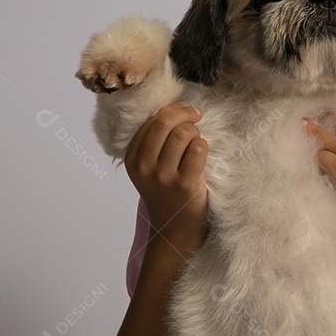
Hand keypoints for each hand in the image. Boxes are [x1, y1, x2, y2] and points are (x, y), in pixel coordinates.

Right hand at [124, 100, 208, 250]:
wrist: (175, 228)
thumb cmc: (167, 192)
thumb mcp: (150, 168)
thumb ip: (156, 141)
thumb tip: (178, 107)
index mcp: (132, 158)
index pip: (151, 120)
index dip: (172, 109)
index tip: (186, 110)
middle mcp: (144, 166)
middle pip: (165, 123)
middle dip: (185, 114)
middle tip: (196, 117)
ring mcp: (163, 176)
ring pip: (183, 134)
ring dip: (195, 132)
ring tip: (197, 142)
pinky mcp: (184, 184)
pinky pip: (198, 149)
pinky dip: (203, 145)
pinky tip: (201, 155)